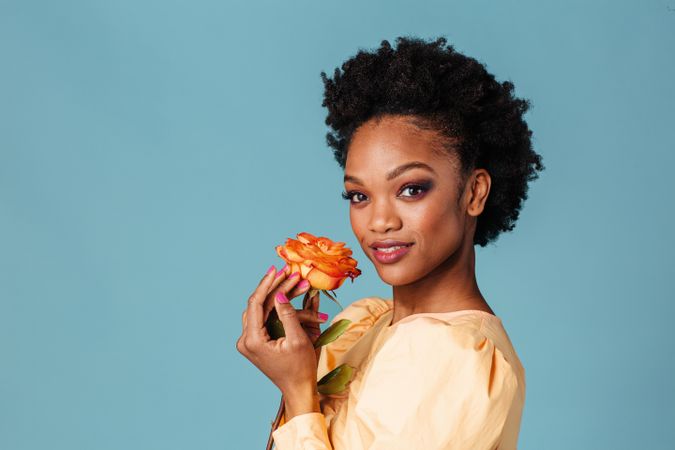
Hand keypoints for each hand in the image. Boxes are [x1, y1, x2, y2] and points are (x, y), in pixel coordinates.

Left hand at [236, 265, 326, 394]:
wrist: (297, 389)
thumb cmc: (301, 367)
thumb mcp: (298, 339)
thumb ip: (288, 315)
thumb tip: (279, 294)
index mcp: (253, 340)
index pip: (256, 303)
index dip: (267, 284)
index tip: (277, 270)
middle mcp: (245, 340)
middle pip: (257, 304)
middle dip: (274, 287)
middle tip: (288, 272)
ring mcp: (248, 342)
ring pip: (259, 310)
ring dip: (275, 295)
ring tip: (292, 281)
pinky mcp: (254, 342)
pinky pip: (262, 318)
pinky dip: (274, 307)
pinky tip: (285, 294)